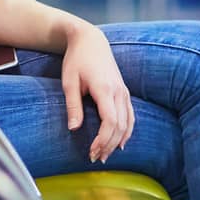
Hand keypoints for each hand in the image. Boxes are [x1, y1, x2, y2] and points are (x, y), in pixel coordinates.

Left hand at [60, 23, 134, 162]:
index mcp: (105, 89)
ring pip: (128, 123)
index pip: (111, 121)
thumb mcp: (69, 82)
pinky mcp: (124, 92)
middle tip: (95, 159)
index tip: (92, 152)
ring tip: (105, 155)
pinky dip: (127, 131)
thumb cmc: (76, 60)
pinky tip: (120, 143)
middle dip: (109, 145)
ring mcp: (124, 92)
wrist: (90, 40)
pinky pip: (131, 115)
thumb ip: (73, 105)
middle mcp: (119, 92)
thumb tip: (74, 129)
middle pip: (120, 126)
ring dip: (118, 141)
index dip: (103, 140)